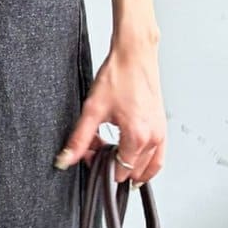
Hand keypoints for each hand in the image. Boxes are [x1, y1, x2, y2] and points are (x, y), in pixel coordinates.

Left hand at [53, 33, 166, 182]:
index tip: (91, 156)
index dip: (102, 168)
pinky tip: (129, 151)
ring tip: (112, 149)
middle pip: (133, 170)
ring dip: (129, 164)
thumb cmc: (119, 76)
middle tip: (98, 150)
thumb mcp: (92, 110)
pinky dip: (144, 160)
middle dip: (114, 165)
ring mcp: (160, 132)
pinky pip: (157, 156)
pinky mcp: (162, 126)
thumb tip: (66, 159)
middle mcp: (153, 137)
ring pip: (147, 166)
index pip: (120, 171)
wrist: (134, 56)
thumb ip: (79, 140)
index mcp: (137, 136)